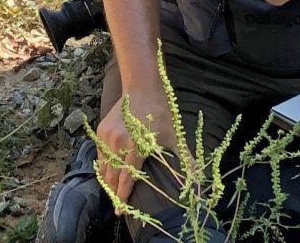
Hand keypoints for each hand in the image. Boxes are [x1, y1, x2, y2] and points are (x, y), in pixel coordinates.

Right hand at [96, 89, 182, 207]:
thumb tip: (199, 179)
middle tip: (117, 205)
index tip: (121, 211)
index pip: (126, 179)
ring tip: (112, 191)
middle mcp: (118, 144)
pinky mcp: (101, 131)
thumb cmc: (159, 112)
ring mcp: (107, 137)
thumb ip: (185, 160)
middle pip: (112, 176)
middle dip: (113, 192)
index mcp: (136, 148)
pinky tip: (108, 172)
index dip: (123, 197)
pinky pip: (100, 154)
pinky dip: (103, 165)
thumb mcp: (173, 137)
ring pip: (103, 166)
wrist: (141, 87)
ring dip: (107, 180)